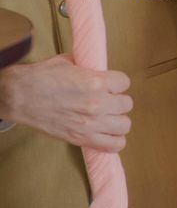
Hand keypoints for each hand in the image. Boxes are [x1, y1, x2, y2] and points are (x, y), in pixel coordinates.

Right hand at [0, 55, 132, 151]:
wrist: (20, 96)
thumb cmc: (41, 77)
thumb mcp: (68, 62)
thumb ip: (88, 66)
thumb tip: (98, 66)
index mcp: (95, 81)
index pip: (124, 82)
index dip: (117, 83)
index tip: (110, 85)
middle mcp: (97, 103)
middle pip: (127, 104)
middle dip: (117, 101)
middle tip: (107, 101)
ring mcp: (90, 123)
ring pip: (124, 125)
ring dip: (117, 120)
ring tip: (108, 118)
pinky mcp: (81, 138)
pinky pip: (113, 145)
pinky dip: (115, 141)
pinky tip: (108, 134)